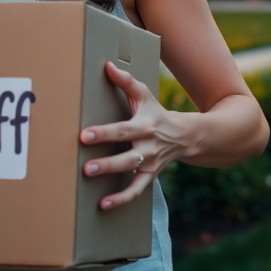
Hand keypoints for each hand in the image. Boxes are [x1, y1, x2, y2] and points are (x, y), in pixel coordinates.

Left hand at [79, 62, 184, 209]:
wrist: (186, 135)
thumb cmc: (156, 113)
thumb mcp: (145, 95)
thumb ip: (125, 82)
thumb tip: (106, 66)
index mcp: (144, 125)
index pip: (122, 130)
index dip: (103, 133)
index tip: (84, 136)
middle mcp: (148, 146)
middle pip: (126, 156)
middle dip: (106, 162)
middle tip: (86, 167)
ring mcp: (149, 163)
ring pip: (130, 173)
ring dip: (111, 178)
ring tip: (90, 180)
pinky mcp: (149, 176)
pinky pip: (136, 190)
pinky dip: (121, 199)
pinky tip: (103, 205)